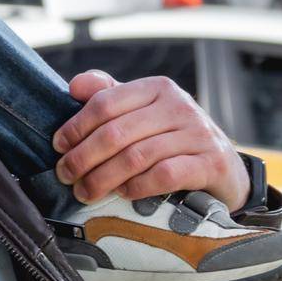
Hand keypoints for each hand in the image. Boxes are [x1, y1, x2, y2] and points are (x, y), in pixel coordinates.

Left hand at [52, 71, 249, 210]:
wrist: (223, 167)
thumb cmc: (170, 138)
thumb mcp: (142, 112)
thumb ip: (109, 97)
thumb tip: (74, 86)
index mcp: (156, 88)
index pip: (105, 102)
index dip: (76, 126)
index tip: (58, 147)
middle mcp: (179, 106)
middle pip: (116, 132)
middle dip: (83, 157)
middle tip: (65, 176)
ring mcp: (198, 134)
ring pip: (137, 156)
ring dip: (103, 178)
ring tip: (85, 192)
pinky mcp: (211, 163)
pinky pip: (165, 175)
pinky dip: (138, 186)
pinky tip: (123, 194)